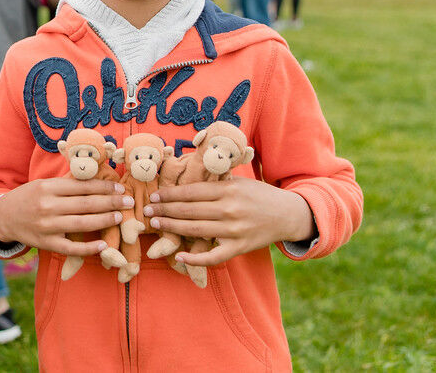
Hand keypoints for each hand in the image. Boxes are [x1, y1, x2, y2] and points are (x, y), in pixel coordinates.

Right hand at [0, 178, 133, 255]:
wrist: (3, 217)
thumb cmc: (28, 197)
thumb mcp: (43, 184)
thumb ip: (67, 184)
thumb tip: (96, 177)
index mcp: (48, 188)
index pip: (82, 187)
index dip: (103, 187)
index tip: (119, 188)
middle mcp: (47, 206)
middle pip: (86, 204)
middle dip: (111, 202)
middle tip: (129, 201)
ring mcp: (47, 227)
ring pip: (82, 224)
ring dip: (104, 220)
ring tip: (120, 217)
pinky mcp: (46, 244)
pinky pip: (71, 248)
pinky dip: (88, 248)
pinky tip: (103, 245)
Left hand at [145, 178, 315, 266]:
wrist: (288, 214)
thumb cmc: (259, 195)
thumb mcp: (239, 182)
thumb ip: (215, 182)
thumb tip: (185, 177)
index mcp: (228, 190)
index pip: (191, 192)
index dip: (170, 195)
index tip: (155, 197)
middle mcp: (230, 209)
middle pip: (189, 211)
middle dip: (165, 211)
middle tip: (147, 211)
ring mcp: (234, 231)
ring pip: (196, 230)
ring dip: (172, 228)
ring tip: (156, 225)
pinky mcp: (240, 248)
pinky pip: (214, 256)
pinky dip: (195, 259)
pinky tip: (179, 257)